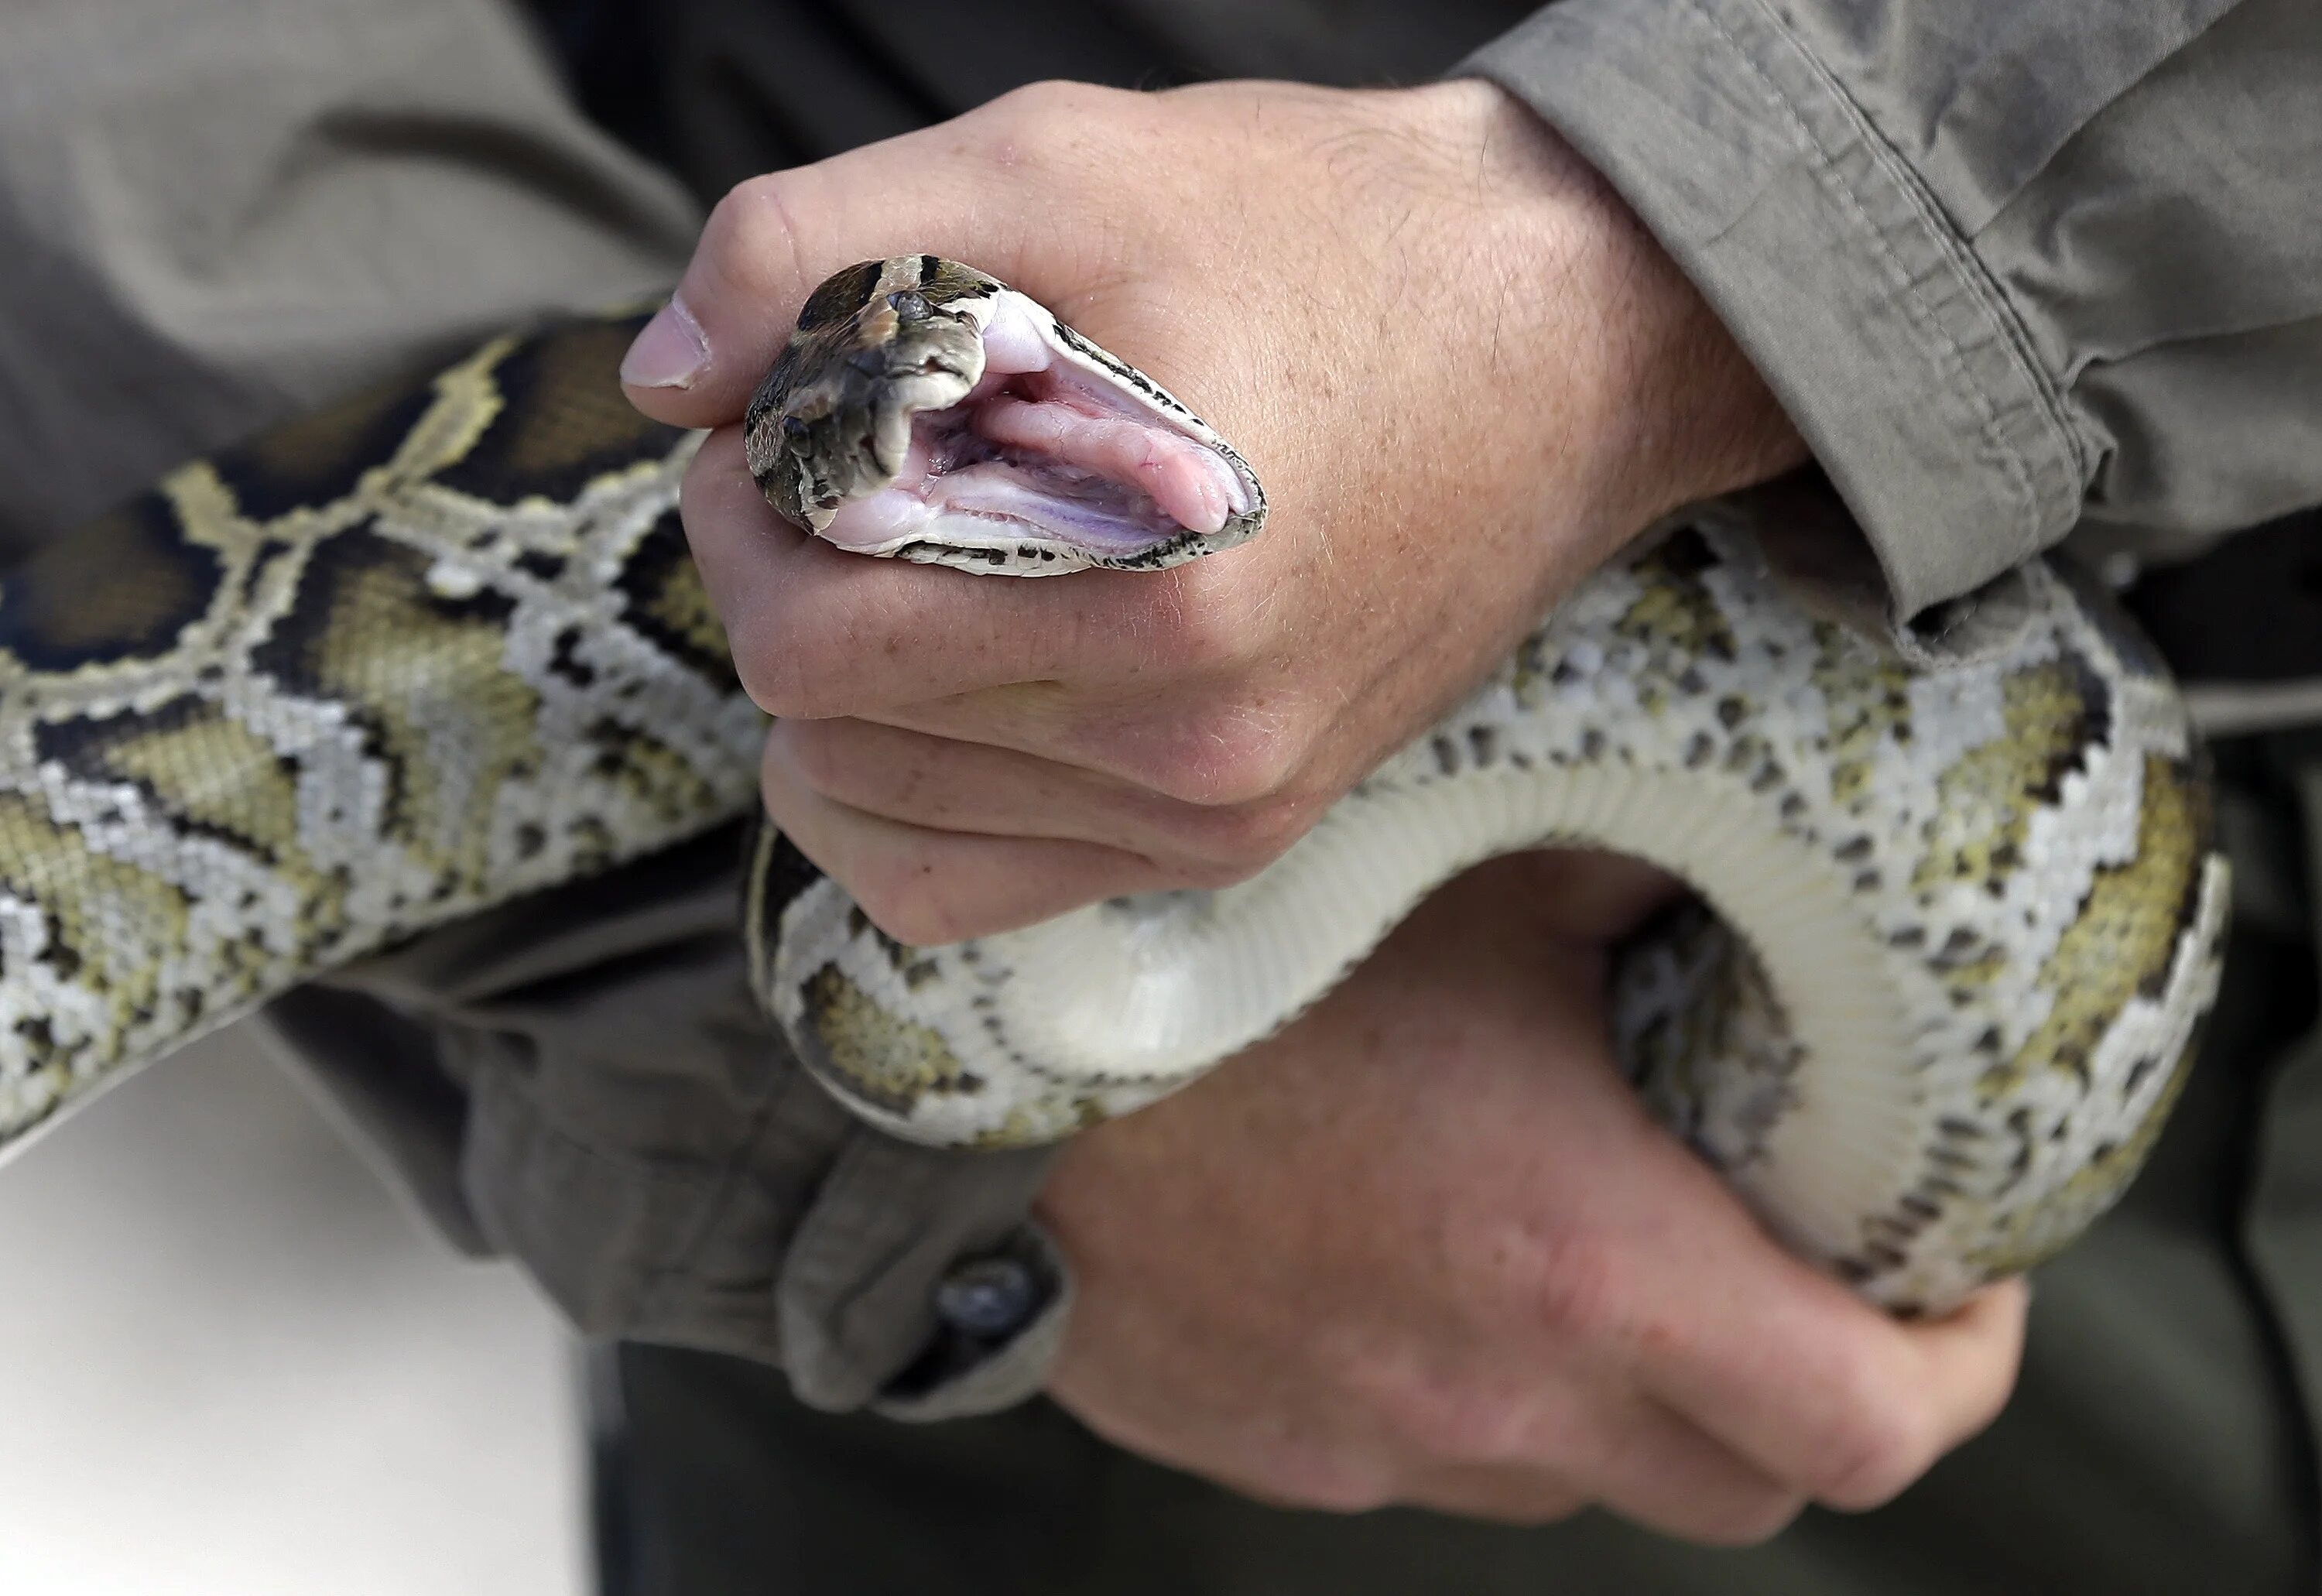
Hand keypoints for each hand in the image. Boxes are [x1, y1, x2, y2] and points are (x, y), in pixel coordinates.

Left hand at [627, 77, 1804, 944]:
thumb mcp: (1060, 161)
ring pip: (872, 816)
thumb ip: (817, 248)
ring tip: (907, 561)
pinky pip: (962, 894)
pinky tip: (931, 694)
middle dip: (778, 583)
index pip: (800, 627)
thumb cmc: (1320, 232)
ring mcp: (1214, 809)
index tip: (787, 419)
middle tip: (832, 475)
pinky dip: (896, 802)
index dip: (744, 506)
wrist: (1568, 334)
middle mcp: (1188, 736)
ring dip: (833, 688)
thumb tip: (660, 380)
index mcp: (1147, 577)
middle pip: (822, 725)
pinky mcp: (1231, 838)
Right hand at [1037, 852, 2026, 1541]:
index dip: (1960, 1360)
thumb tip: (1777, 845)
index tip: (1952, 1276)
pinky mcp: (1270, 1443)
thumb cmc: (1219, 943)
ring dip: (1635, 1383)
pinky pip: (1437, 1449)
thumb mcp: (1479, 853)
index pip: (1869, 1424)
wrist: (964, 1048)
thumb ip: (1664, 859)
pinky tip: (1427, 1249)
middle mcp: (1487, 1397)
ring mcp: (1371, 1440)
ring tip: (1595, 1231)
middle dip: (1812, 1380)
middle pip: (1749, 1484)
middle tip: (1796, 1251)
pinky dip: (1486, 1380)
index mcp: (1577, 1267)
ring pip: (1586, 1472)